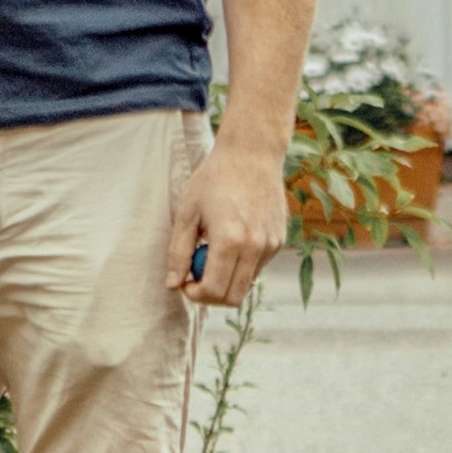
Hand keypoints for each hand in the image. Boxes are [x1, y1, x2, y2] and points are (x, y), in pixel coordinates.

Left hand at [172, 134, 288, 310]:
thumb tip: (172, 284)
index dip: (195, 296)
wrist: (252, 155)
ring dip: (226, 282)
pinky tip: (231, 242)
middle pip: (233, 297)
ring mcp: (270, 245)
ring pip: (247, 285)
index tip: (185, 284)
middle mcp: (255, 247)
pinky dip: (241, 267)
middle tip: (195, 279)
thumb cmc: (213, 180)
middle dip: (210, 296)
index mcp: (229, 240)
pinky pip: (257, 268)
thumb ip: (179, 252)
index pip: (214, 291)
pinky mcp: (278, 241)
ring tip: (211, 255)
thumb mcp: (187, 212)